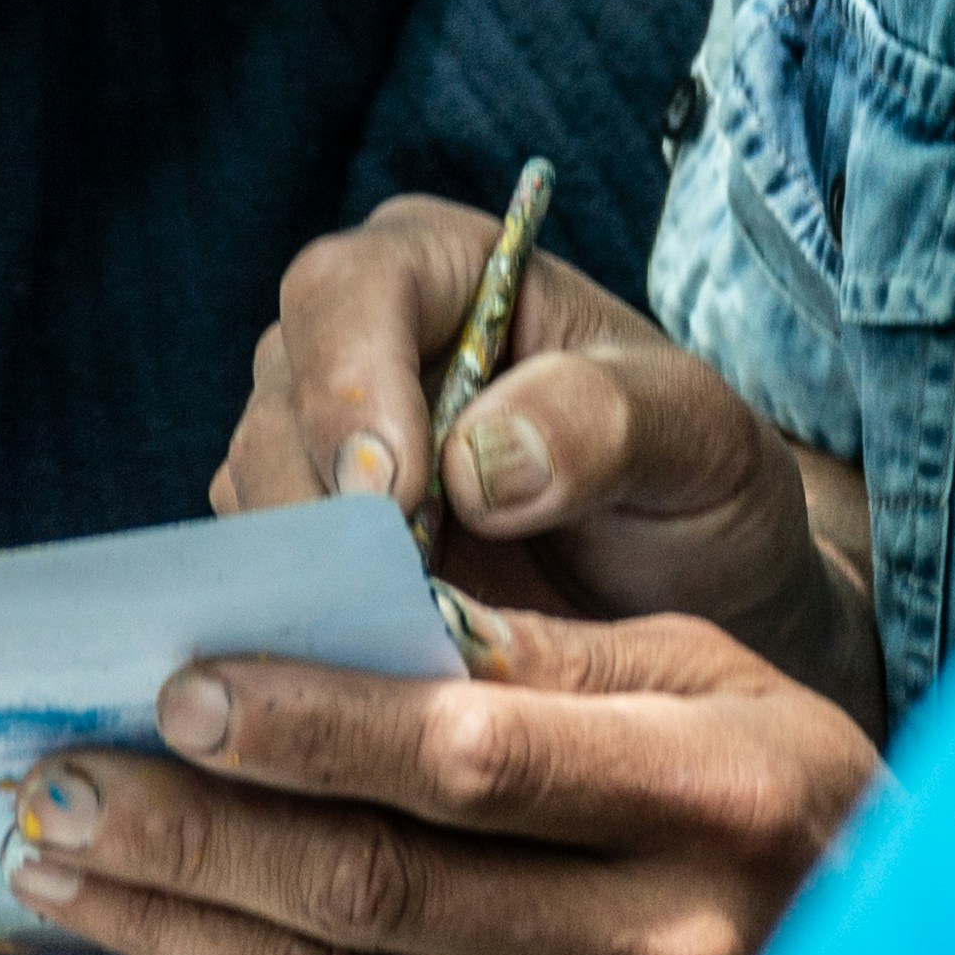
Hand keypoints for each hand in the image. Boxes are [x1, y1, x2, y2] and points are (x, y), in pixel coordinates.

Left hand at [7, 596, 876, 954]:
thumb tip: (367, 614)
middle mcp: (657, 945)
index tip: (189, 689)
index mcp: (709, 798)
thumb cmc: (795, 804)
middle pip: (380, 888)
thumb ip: (552, 653)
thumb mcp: (717, 679)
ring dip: (183, 920)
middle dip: (195, 829)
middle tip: (65, 777)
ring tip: (71, 855)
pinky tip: (169, 939)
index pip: (472, 761)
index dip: (314, 728)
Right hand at [217, 193, 881, 719]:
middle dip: (318, 505)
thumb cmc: (699, 484)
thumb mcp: (698, 440)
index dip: (349, 385)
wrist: (696, 593)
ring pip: (255, 501)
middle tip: (383, 603)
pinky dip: (301, 635)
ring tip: (392, 654)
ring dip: (308, 583)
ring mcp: (316, 448)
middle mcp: (356, 343)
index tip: (392, 495)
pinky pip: (262, 586)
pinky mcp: (302, 550)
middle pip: (278, 399)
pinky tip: (365, 686)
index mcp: (443, 268)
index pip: (348, 290)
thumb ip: (606, 425)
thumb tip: (478, 463)